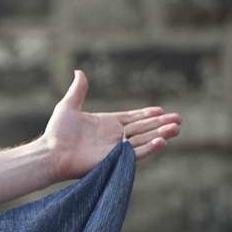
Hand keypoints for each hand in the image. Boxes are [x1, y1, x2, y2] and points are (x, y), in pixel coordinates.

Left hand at [43, 70, 182, 180]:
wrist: (51, 152)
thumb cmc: (57, 132)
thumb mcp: (68, 106)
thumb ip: (78, 90)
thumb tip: (79, 71)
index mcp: (106, 123)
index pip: (132, 118)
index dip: (146, 114)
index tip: (161, 110)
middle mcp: (113, 137)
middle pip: (143, 128)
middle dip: (161, 123)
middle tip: (179, 119)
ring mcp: (115, 149)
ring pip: (144, 140)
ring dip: (160, 133)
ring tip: (176, 128)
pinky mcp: (115, 160)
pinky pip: (136, 154)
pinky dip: (150, 148)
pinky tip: (162, 141)